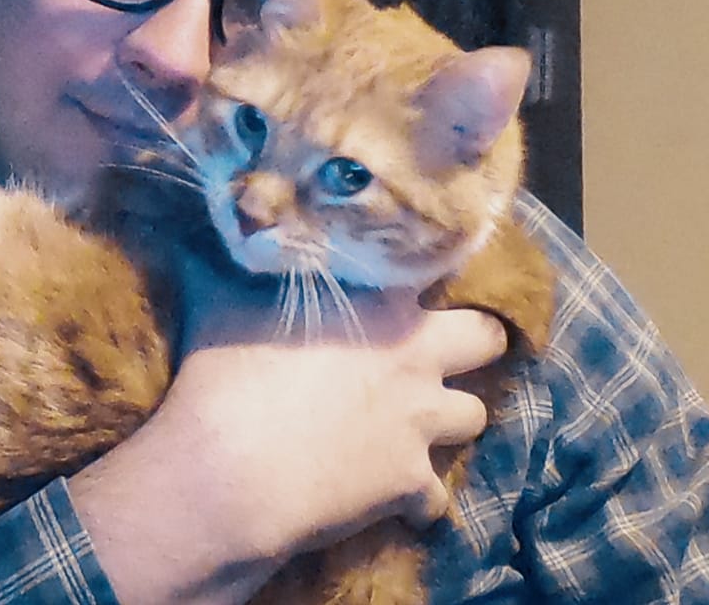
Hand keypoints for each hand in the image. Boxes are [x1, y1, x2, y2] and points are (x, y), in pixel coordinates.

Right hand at [70, 250, 506, 604]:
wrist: (229, 471)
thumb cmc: (225, 373)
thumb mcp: (221, 295)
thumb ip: (237, 256)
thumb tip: (220, 211)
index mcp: (380, 301)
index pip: (437, 264)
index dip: (431, 269)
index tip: (416, 276)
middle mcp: (416, 356)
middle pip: (488, 339)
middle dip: (475, 344)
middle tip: (440, 351)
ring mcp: (420, 423)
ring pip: (475, 416)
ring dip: (449, 419)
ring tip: (416, 422)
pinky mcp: (411, 483)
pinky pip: (438, 497)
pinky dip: (418, 496)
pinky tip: (391, 495)